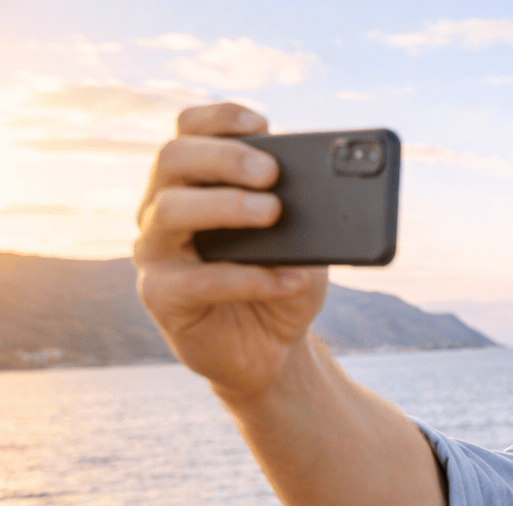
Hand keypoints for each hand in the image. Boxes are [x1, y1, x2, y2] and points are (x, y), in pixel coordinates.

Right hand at [134, 102, 327, 403]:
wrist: (273, 350)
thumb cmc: (283, 282)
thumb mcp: (305, 243)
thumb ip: (307, 214)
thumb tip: (326, 192)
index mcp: (193, 183)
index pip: (188, 130)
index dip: (218, 118)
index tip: (262, 123)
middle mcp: (162, 208)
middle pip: (174, 159)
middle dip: (224, 157)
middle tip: (271, 173)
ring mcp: (155, 251)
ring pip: (171, 211)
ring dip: (225, 206)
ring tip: (274, 213)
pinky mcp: (161, 297)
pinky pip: (197, 280)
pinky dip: (249, 278)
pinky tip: (289, 279)